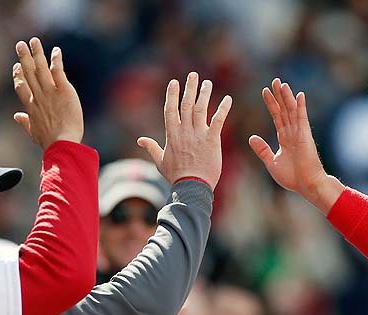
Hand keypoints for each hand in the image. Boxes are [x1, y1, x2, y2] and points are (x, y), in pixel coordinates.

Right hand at [12, 37, 83, 147]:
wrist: (62, 142)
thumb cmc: (49, 142)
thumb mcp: (34, 133)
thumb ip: (25, 123)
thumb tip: (16, 116)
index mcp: (31, 106)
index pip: (21, 86)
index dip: (18, 75)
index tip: (16, 66)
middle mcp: (38, 95)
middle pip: (28, 72)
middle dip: (24, 57)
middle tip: (20, 44)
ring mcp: (50, 91)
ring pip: (41, 68)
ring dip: (37, 53)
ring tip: (34, 41)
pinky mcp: (63, 90)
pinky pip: (58, 71)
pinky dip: (56, 60)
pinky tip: (56, 50)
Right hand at [138, 72, 231, 188]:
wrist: (192, 187)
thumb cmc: (176, 176)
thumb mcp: (160, 161)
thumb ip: (151, 148)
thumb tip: (140, 140)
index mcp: (172, 134)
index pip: (170, 109)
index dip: (172, 94)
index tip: (174, 82)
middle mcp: (185, 131)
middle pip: (187, 104)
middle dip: (189, 88)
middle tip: (193, 75)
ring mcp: (198, 134)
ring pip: (201, 108)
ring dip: (204, 94)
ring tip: (207, 83)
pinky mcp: (212, 140)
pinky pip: (218, 120)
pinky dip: (224, 108)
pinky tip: (228, 99)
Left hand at [249, 79, 342, 212]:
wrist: (306, 184)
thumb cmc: (292, 177)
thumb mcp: (271, 162)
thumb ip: (262, 149)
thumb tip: (251, 137)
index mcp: (285, 139)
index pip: (277, 117)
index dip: (271, 104)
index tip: (265, 91)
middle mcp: (292, 133)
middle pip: (284, 110)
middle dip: (278, 95)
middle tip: (274, 81)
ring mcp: (299, 133)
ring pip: (291, 110)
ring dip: (287, 97)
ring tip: (281, 83)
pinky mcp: (305, 136)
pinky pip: (302, 118)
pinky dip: (300, 106)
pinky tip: (299, 95)